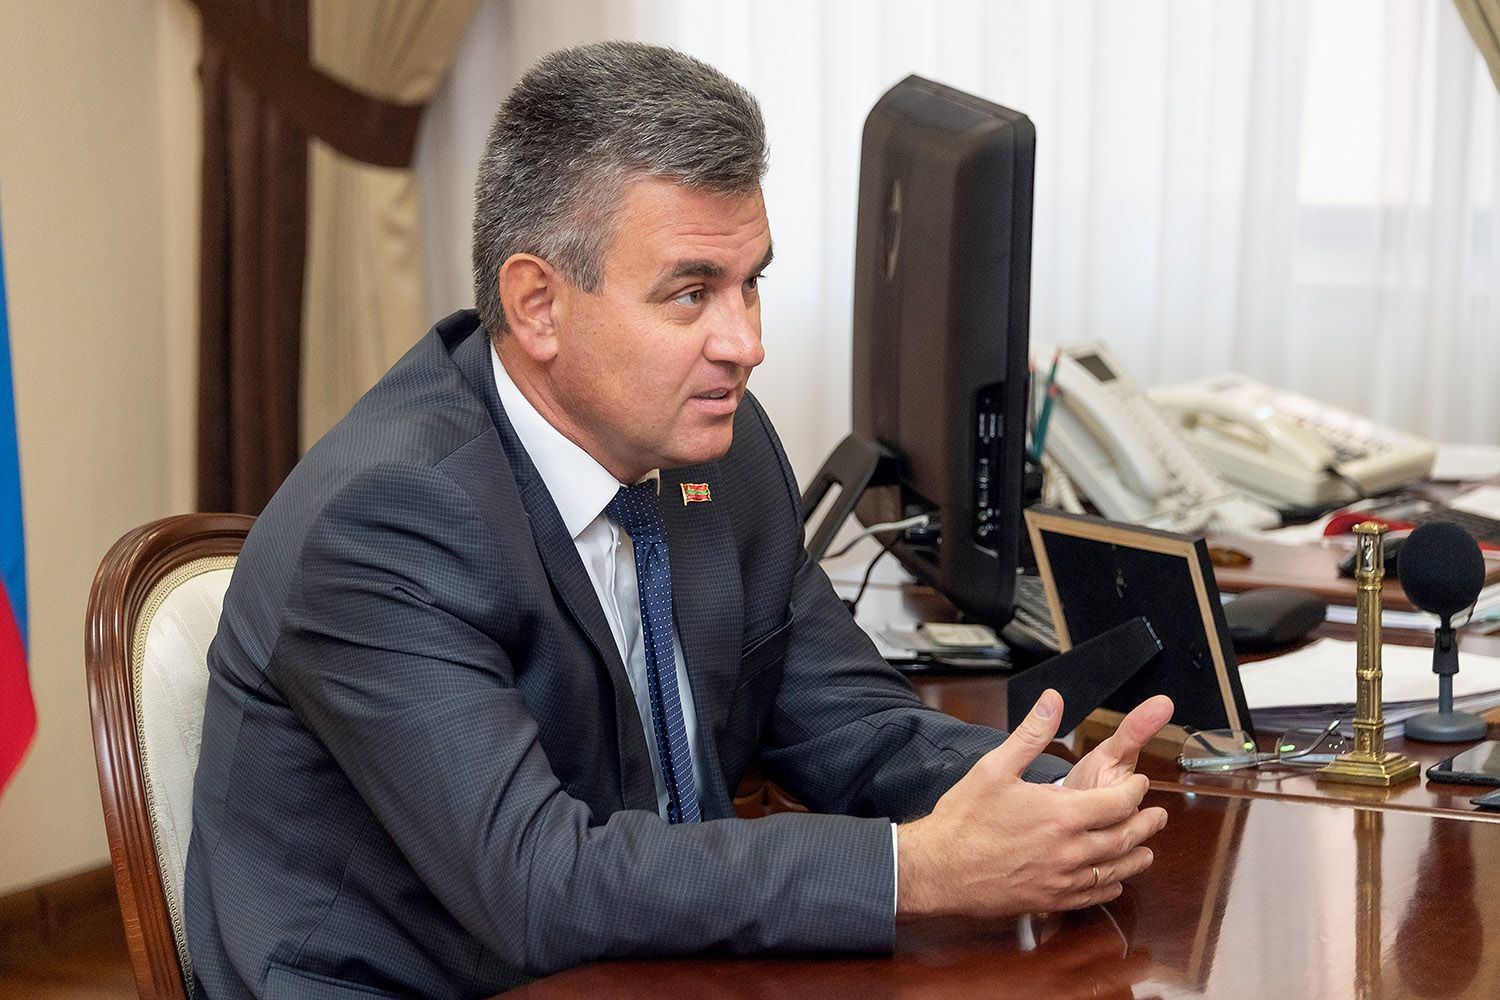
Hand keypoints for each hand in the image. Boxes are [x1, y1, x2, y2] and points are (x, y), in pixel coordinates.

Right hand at [896, 690, 1167, 919]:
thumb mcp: (995, 766)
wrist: (938, 869)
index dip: (1135, 791)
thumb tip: (1053, 699)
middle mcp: (1071, 850)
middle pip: (1125, 838)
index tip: (1140, 784)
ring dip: (1136, 857)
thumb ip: (1032, 733)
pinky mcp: (1051, 901)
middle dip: (1146, 824)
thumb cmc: (964, 817)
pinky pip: (1093, 895)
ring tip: (1147, 848)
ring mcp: (1062, 879)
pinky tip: (1114, 881)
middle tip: (1158, 815)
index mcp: (1063, 814)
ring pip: (1116, 870)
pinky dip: (1111, 886)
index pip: (1118, 802)